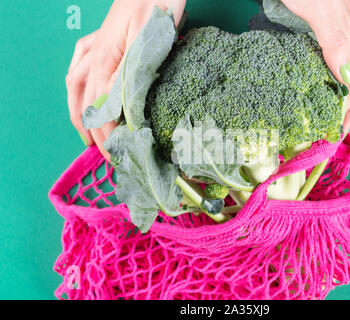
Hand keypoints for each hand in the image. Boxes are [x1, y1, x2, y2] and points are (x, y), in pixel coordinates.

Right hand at [66, 0, 185, 160]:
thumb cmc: (158, 4)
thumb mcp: (147, 43)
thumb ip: (126, 77)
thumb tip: (110, 110)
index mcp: (106, 61)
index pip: (101, 111)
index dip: (108, 137)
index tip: (118, 157)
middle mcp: (94, 55)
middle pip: (85, 102)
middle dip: (93, 132)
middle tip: (104, 154)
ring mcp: (95, 45)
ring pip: (76, 84)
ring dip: (78, 111)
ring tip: (84, 132)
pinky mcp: (101, 38)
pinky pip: (79, 61)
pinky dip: (76, 80)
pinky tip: (79, 87)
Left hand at [281, 0, 349, 133]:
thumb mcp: (316, 7)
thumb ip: (335, 38)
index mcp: (347, 29)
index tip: (338, 134)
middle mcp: (344, 29)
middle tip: (335, 131)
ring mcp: (332, 25)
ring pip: (347, 67)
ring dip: (342, 94)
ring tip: (330, 114)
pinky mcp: (316, 23)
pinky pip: (330, 57)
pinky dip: (327, 77)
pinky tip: (316, 83)